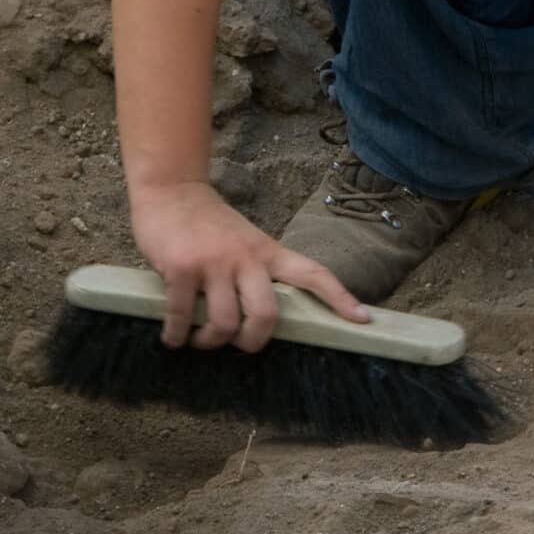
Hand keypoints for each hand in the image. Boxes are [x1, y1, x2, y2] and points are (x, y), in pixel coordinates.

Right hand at [126, 179, 367, 352]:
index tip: (362, 319)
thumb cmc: (208, 223)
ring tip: (198, 339)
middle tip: (238, 343)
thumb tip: (260, 317)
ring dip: (210, 342)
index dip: (339, 298)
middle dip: (252, 341)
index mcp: (268, 252)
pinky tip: (173, 336)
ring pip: (224, 323)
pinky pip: (182, 317)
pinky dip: (176, 335)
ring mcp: (214, 262)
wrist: (171, 190)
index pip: (313, 274)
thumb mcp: (245, 240)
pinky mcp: (182, 268)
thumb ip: (257, 271)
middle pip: (266, 315)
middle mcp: (246, 257)